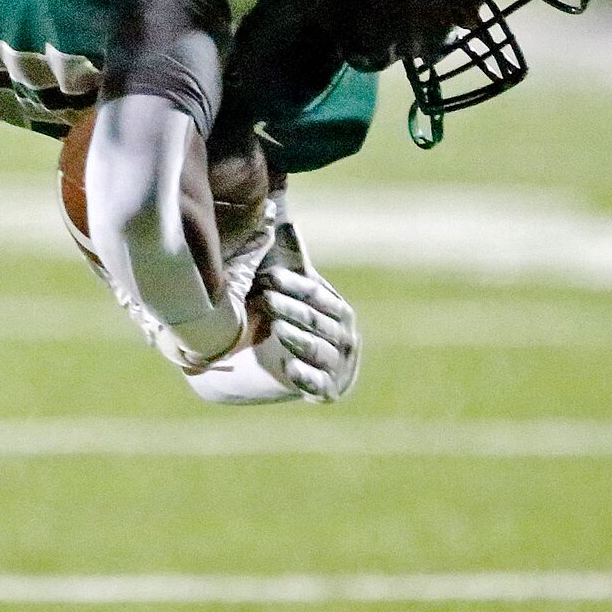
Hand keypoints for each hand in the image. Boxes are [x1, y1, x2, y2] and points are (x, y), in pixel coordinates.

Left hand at [187, 224, 359, 403]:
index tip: (268, 277)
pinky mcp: (326, 391)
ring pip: (319, 350)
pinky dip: (305, 377)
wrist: (287, 367)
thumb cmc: (292, 319)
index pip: (318, 295)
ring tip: (278, 329)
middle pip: (318, 321)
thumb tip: (284, 219)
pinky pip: (319, 385)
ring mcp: (337, 366)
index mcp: (338, 311)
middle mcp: (344, 338)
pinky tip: (289, 368)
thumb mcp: (291, 290)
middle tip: (266, 299)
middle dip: (293, 310)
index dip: (294, 285)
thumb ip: (290, 260)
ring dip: (299, 338)